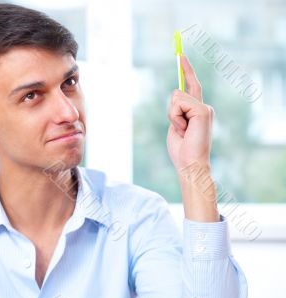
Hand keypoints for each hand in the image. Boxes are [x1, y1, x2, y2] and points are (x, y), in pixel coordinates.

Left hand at [167, 55, 213, 173]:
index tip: (181, 55)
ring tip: (182, 131)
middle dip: (171, 113)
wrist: (190, 164)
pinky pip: (178, 103)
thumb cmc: (182, 151)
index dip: (187, 70)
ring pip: (176, 97)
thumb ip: (176, 111)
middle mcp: (203, 107)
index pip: (192, 86)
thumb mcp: (175, 126)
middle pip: (178, 93)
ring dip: (172, 117)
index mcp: (197, 111)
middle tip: (180, 131)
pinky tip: (184, 129)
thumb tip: (176, 94)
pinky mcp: (203, 110)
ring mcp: (204, 108)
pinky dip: (175, 118)